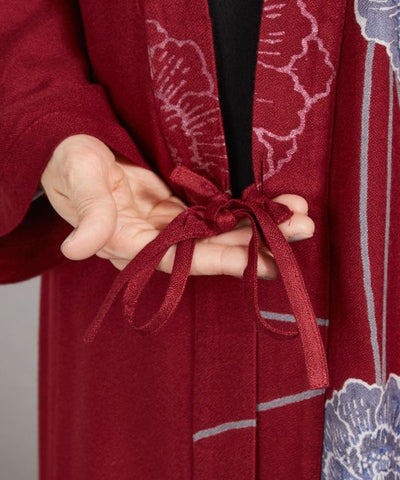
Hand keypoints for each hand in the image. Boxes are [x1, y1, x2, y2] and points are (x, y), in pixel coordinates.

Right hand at [40, 134, 313, 277]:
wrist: (73, 148)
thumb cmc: (69, 162)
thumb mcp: (77, 178)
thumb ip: (87, 212)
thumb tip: (76, 249)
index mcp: (128, 244)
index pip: (181, 257)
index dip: (223, 259)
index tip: (265, 258)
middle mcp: (154, 242)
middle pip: (211, 249)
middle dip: (258, 242)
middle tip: (304, 231)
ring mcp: (168, 226)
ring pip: (219, 232)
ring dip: (260, 226)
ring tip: (301, 217)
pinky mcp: (176, 210)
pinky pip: (214, 214)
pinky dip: (243, 210)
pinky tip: (273, 206)